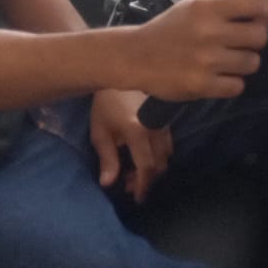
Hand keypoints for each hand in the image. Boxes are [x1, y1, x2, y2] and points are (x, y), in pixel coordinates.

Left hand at [90, 88, 171, 202]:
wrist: (119, 70)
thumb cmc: (106, 102)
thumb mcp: (100, 130)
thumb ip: (107, 158)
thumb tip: (108, 184)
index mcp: (137, 132)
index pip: (147, 167)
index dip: (142, 185)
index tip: (136, 197)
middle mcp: (155, 129)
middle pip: (160, 164)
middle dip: (147, 179)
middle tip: (129, 184)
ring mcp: (163, 122)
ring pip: (167, 154)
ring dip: (153, 167)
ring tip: (134, 170)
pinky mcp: (165, 118)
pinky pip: (168, 142)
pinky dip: (158, 154)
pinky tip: (144, 153)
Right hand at [126, 0, 267, 101]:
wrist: (136, 56)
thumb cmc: (167, 29)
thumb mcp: (192, 7)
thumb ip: (224, 8)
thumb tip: (261, 13)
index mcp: (207, 8)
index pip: (253, 4)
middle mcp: (210, 32)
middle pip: (259, 37)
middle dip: (254, 40)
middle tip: (241, 42)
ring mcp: (208, 61)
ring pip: (252, 63)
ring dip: (244, 62)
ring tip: (226, 61)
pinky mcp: (203, 86)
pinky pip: (237, 86)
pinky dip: (232, 83)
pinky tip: (219, 76)